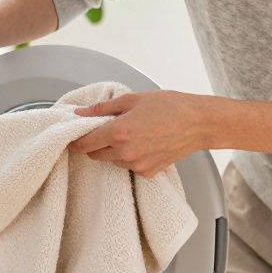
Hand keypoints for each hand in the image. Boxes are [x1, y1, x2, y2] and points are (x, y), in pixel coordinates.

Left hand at [67, 91, 216, 176]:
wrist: (199, 123)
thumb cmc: (170, 106)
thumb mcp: (133, 99)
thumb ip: (102, 108)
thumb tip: (80, 113)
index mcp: (118, 132)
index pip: (84, 144)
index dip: (75, 141)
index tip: (73, 137)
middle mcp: (125, 152)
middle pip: (95, 155)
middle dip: (95, 144)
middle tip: (106, 129)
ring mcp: (136, 165)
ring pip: (112, 161)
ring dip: (113, 150)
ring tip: (132, 133)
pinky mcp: (147, 173)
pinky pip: (128, 166)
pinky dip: (129, 157)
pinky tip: (144, 143)